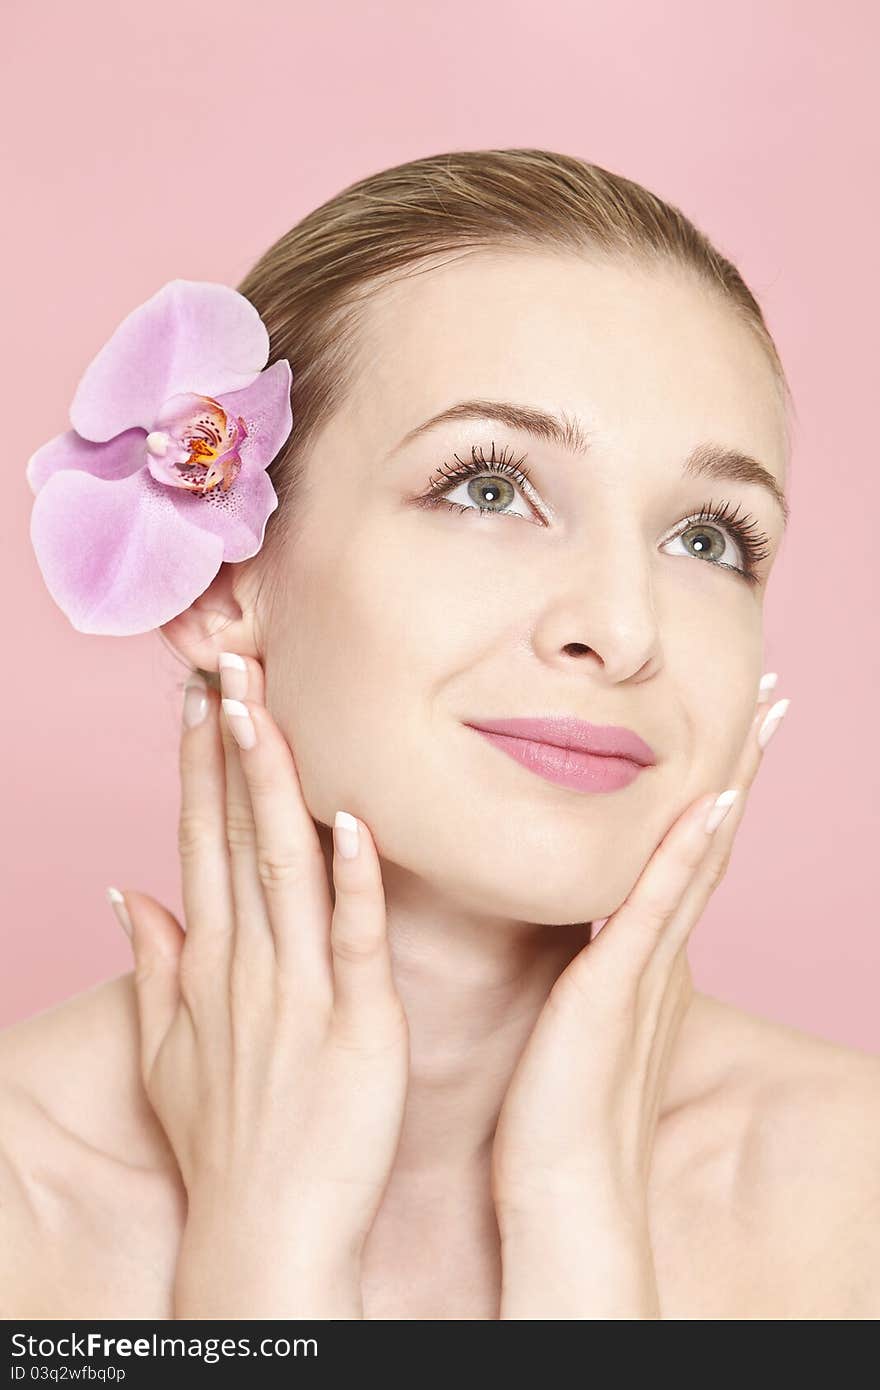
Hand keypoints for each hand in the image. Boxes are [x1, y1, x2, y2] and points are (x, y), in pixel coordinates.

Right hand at [114, 654, 408, 1317]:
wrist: (267, 1231)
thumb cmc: (229, 1142)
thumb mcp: (166, 1052)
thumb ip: (153, 966)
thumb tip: (125, 893)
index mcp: (212, 963)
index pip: (199, 840)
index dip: (198, 766)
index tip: (198, 698)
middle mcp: (249, 963)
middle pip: (235, 834)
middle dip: (230, 747)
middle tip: (228, 664)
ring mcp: (304, 991)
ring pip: (285, 866)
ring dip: (276, 786)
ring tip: (265, 711)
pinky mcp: (361, 1025)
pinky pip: (357, 938)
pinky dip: (355, 879)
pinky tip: (352, 819)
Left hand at [491, 685, 789, 1317]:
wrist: (567, 1195)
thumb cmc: (561, 1112)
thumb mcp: (579, 1019)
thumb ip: (589, 970)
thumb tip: (579, 927)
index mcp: (644, 957)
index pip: (686, 856)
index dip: (712, 792)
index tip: (733, 733)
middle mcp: (659, 953)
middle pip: (709, 841)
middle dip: (743, 767)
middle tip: (771, 700)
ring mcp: (646, 968)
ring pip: (698, 857)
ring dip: (732, 785)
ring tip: (761, 720)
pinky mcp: (618, 987)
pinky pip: (658, 906)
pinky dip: (687, 853)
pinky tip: (712, 801)